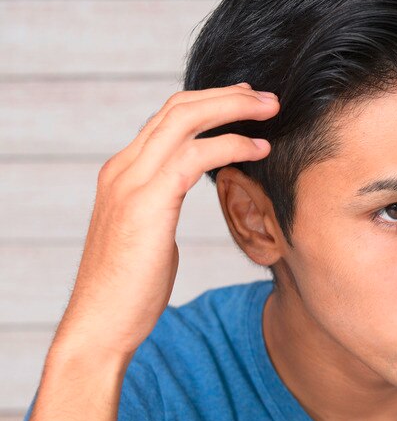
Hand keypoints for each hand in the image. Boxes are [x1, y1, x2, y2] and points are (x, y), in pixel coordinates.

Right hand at [54, 83, 279, 356]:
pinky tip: (259, 150)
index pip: (166, 118)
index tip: (245, 101)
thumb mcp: (148, 233)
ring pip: (185, 121)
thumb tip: (183, 193)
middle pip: (177, 108)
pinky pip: (195, 157)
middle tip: (268, 98)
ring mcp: (131, 182)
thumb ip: (162, 203)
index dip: (209, 103)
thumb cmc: (130, 289)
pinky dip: (231, 145)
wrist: (101, 323)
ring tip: (271, 111)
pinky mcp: (147, 202)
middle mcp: (123, 169)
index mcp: (123, 173)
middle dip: (228, 96)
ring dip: (234, 110)